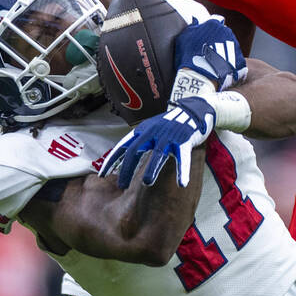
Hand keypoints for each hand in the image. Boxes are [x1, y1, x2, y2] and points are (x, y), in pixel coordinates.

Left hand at [100, 97, 216, 188]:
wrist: (193, 110)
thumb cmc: (170, 124)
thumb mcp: (151, 129)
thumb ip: (141, 142)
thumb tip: (127, 159)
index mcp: (142, 130)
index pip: (122, 146)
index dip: (111, 161)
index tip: (102, 175)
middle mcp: (152, 132)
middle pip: (135, 151)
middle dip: (126, 169)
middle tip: (122, 186)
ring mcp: (168, 136)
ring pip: (158, 154)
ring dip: (152, 169)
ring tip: (146, 182)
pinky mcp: (184, 140)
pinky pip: (183, 158)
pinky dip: (183, 171)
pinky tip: (182, 183)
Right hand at [174, 17, 247, 90]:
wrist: (200, 76)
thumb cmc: (189, 56)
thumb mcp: (184, 37)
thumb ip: (192, 27)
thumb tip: (195, 21)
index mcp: (214, 24)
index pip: (215, 23)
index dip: (210, 31)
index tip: (206, 38)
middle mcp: (227, 32)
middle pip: (224, 35)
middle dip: (219, 41)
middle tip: (209, 51)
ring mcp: (235, 46)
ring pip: (230, 47)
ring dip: (224, 52)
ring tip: (214, 62)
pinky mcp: (240, 59)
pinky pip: (235, 59)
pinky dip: (229, 63)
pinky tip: (221, 68)